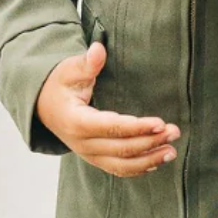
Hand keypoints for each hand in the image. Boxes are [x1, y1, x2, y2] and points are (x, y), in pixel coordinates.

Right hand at [36, 41, 179, 176]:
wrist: (42, 106)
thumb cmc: (60, 85)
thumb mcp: (70, 70)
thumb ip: (87, 63)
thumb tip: (99, 49)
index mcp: (76, 121)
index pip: (111, 127)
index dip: (136, 127)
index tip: (160, 123)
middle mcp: (82, 143)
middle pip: (121, 149)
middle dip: (150, 142)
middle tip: (175, 131)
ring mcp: (88, 154)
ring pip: (121, 164)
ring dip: (149, 159)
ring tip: (172, 151)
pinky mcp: (94, 158)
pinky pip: (118, 169)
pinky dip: (138, 168)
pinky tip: (157, 162)